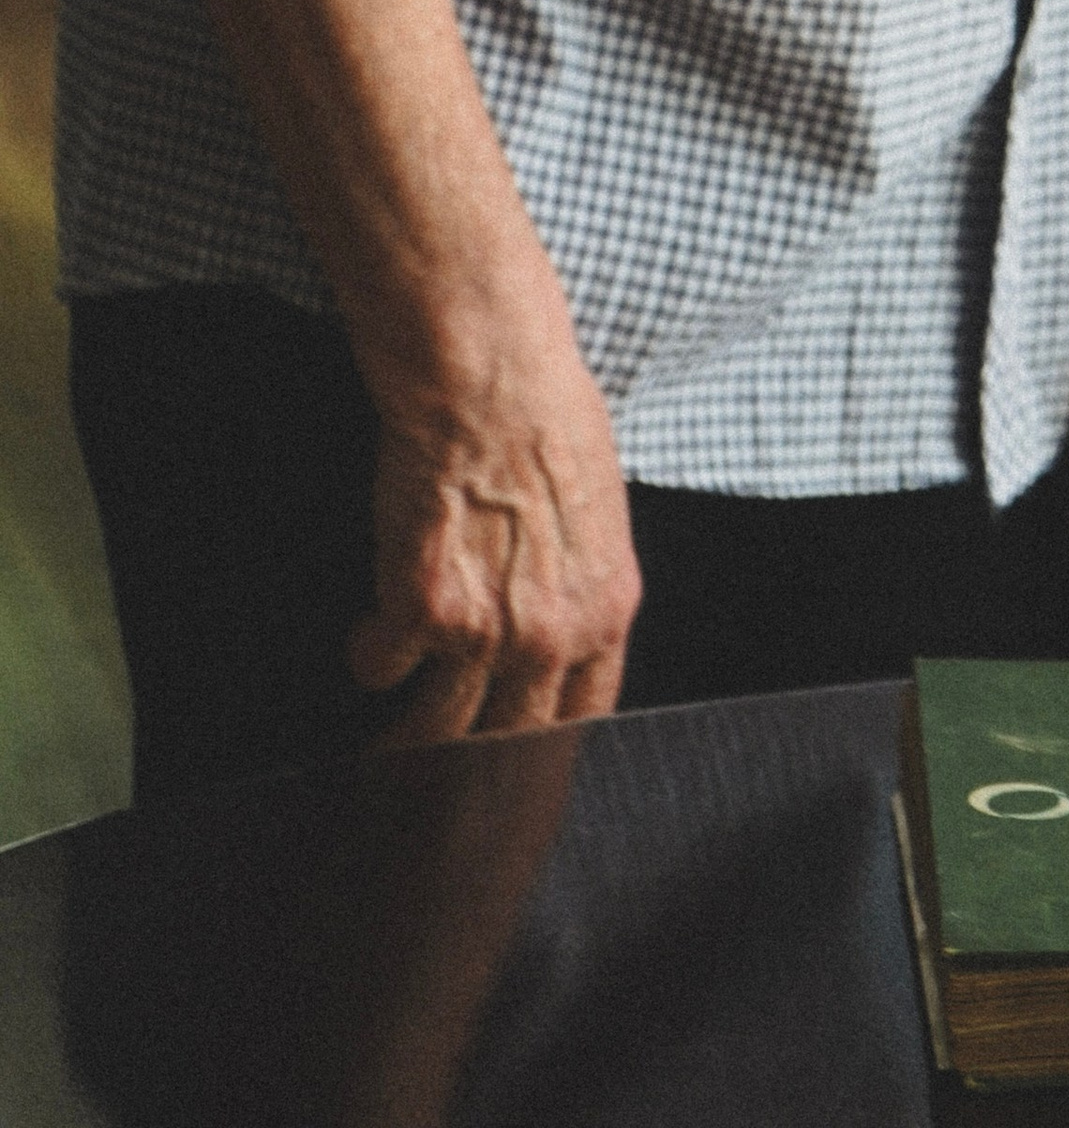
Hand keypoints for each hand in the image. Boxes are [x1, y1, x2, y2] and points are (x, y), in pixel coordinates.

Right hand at [349, 295, 642, 745]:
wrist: (491, 380)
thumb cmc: (547, 417)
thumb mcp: (598, 510)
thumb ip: (581, 577)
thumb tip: (560, 605)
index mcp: (607, 609)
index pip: (584, 717)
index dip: (544, 745)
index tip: (516, 762)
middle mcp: (553, 635)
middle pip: (510, 744)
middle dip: (470, 766)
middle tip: (439, 781)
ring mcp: (486, 633)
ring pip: (437, 731)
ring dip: (406, 739)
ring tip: (386, 750)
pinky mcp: (420, 612)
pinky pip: (380, 666)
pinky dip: (369, 656)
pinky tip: (368, 635)